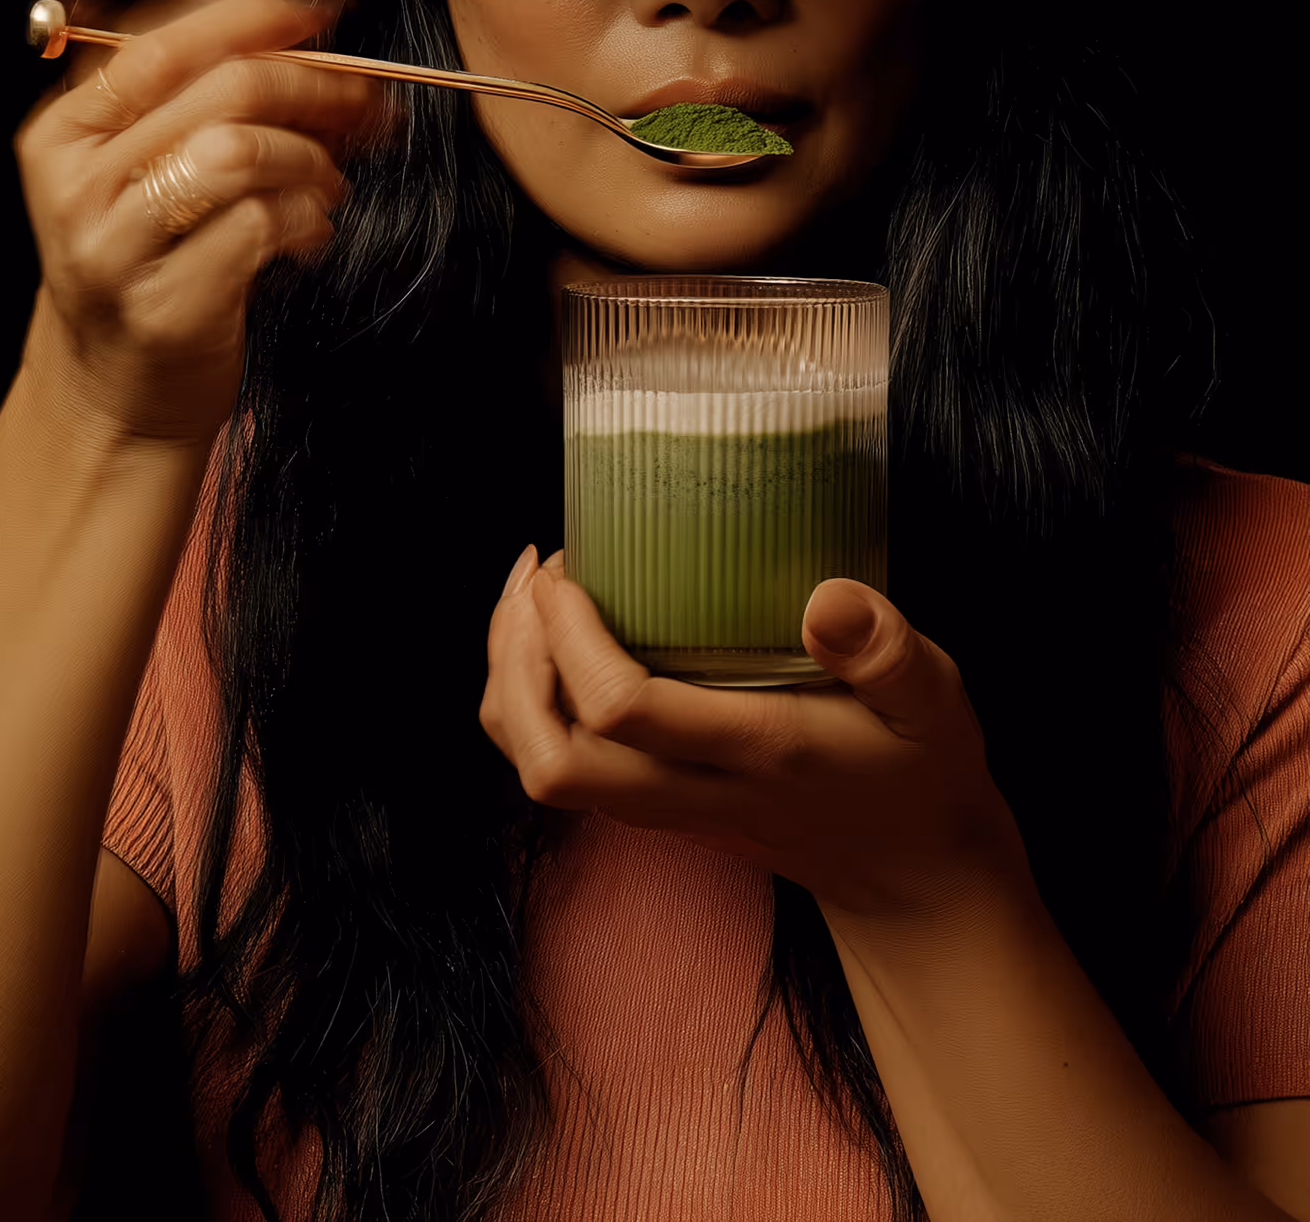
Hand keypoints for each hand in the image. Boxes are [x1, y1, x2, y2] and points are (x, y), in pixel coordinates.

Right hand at [13, 0, 397, 443]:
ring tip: (326, 181)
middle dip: (314, 83)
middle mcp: (78, 184)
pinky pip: (259, 227)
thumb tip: (290, 6)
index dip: (254, 12)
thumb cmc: (148, 261)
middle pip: (222, 90)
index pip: (162, 40)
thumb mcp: (140, 166)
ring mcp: (116, 249)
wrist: (114, 393)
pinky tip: (307, 232)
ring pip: (241, 152)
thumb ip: (194, 87)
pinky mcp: (166, 308)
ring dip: (310, 157)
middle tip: (363, 101)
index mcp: (64, 129)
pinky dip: (306, 217)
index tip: (323, 5)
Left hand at [480, 546, 1031, 921]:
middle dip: (515, 664)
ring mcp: (668, 810)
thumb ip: (887, 650)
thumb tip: (826, 595)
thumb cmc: (923, 772)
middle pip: (554, 760)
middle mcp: (696, 791)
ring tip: (528, 598)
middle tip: (537, 575)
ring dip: (512, 684)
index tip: (569, 569)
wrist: (917, 878)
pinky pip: (560, 770)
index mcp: (757, 753)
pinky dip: (530, 705)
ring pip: (544, 772)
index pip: (624, 713)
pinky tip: (551, 643)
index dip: (570, 640)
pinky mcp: (656, 809)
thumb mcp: (935, 701)